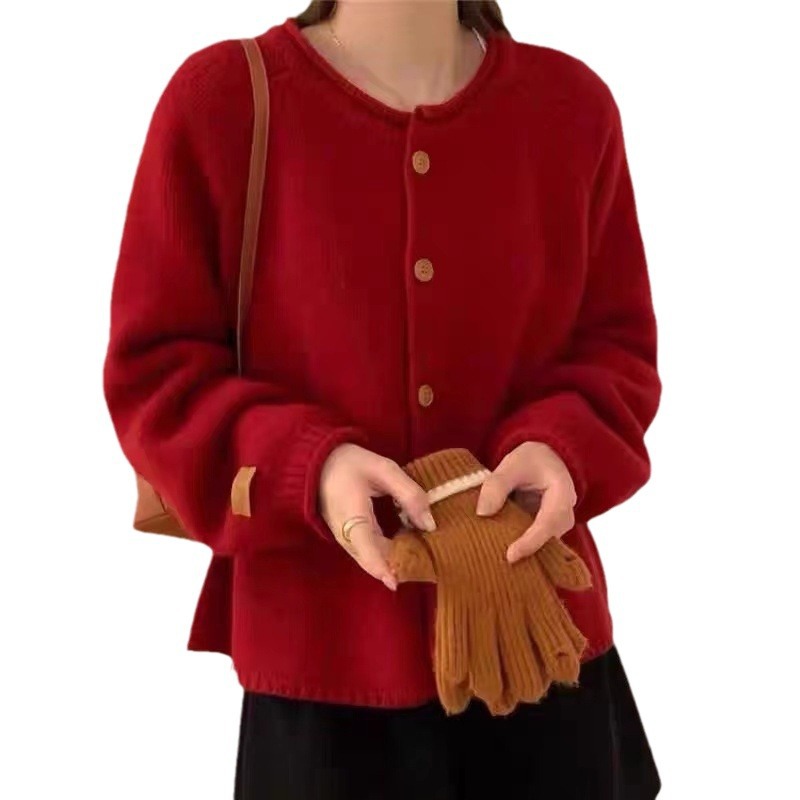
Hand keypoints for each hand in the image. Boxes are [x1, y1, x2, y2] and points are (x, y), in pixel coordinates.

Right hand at [319, 444, 435, 589]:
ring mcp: (344, 538)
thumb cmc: (349, 463)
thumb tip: (429, 525)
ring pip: (370, 558)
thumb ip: (409, 494)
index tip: (397, 583)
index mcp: (352, 516)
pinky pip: (367, 551)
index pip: (368, 552)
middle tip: (426, 566)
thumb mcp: (384, 470)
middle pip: (372, 560)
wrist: (318, 463)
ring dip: (392, 561)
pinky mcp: (346, 536)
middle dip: (396, 567)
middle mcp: (345, 534)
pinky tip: (405, 546)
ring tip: (420, 558)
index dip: (383, 570)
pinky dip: (386, 553)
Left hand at [476, 441, 576, 563]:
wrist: (545, 460)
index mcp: (562, 494)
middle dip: (524, 551)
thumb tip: (483, 513)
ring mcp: (557, 527)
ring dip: (520, 550)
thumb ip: (497, 484)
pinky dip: (518, 547)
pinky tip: (497, 549)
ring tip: (493, 554)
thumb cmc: (531, 461)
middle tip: (494, 558)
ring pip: (542, 546)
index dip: (531, 542)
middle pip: (547, 541)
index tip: (511, 555)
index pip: (549, 523)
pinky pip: (535, 544)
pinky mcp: (547, 533)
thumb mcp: (513, 464)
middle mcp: (565, 515)